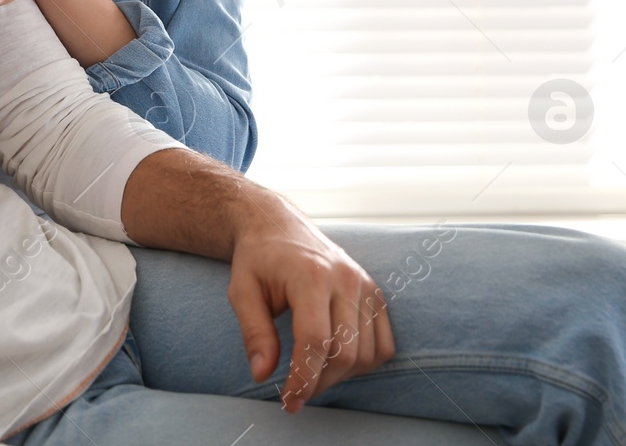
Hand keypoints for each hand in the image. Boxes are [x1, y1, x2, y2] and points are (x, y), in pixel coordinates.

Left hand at [224, 186, 394, 411]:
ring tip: (311, 374)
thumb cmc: (258, 259)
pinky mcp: (376, 293)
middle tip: (294, 393)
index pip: (315, 341)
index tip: (288, 400)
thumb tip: (263, 374)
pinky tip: (336, 360)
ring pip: (367, 354)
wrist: (279, 226)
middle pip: (345, 353)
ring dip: (341, 377)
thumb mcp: (241, 291)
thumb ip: (254, 333)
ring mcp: (366, 285)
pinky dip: (364, 362)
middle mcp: (346, 279)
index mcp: (311, 276)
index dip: (303, 378)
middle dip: (319, 383)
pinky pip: (384, 344)